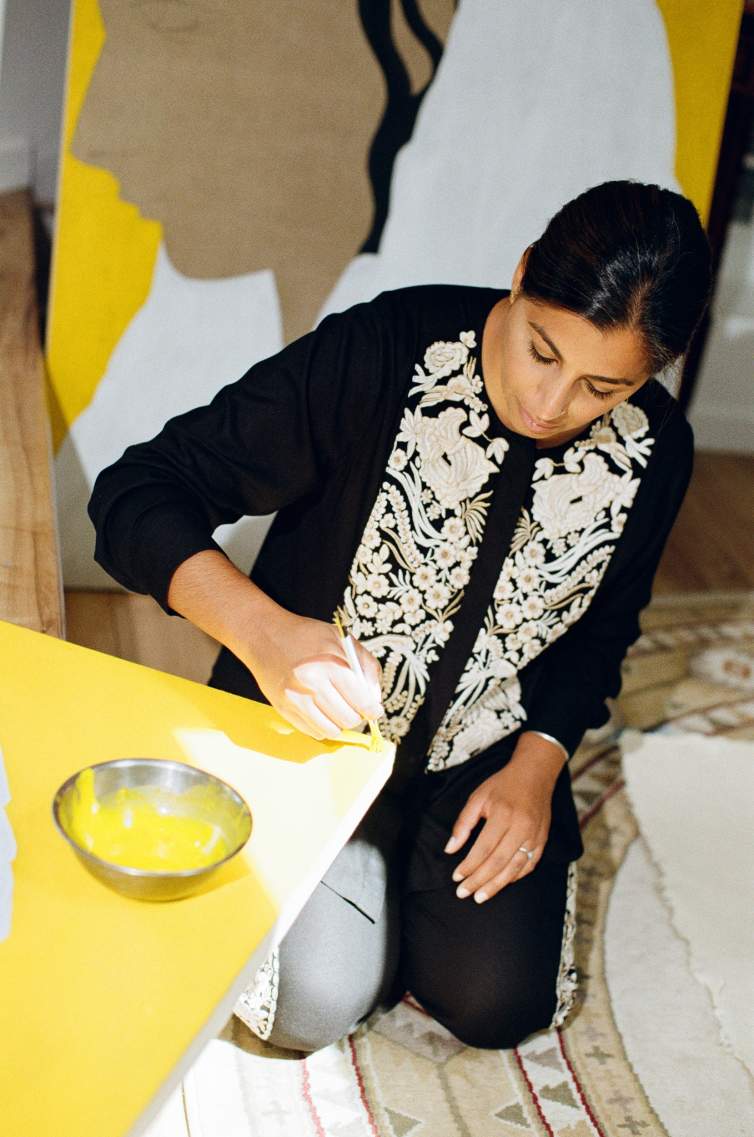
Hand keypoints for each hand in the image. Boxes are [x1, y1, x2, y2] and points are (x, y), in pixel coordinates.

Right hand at [243, 609, 382, 740]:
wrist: (264, 635)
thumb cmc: (306, 636)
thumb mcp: (341, 639)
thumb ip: (365, 665)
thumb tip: (375, 698)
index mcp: (330, 665)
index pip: (361, 701)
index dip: (373, 709)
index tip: (374, 711)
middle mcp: (312, 685)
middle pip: (348, 719)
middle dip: (357, 715)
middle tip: (355, 706)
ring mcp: (295, 700)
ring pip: (331, 730)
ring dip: (339, 723)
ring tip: (338, 709)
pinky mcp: (283, 709)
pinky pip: (312, 731)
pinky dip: (322, 726)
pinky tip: (321, 710)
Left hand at [444, 734, 565, 901]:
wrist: (535, 774)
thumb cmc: (502, 785)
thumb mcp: (478, 797)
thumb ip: (463, 823)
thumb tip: (450, 849)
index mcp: (503, 815)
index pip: (483, 848)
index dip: (469, 866)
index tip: (456, 878)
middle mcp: (521, 827)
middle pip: (498, 862)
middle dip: (479, 881)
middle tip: (464, 893)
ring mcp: (534, 836)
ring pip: (514, 868)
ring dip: (496, 885)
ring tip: (480, 897)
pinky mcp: (542, 840)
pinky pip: (529, 865)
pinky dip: (515, 877)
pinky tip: (501, 883)